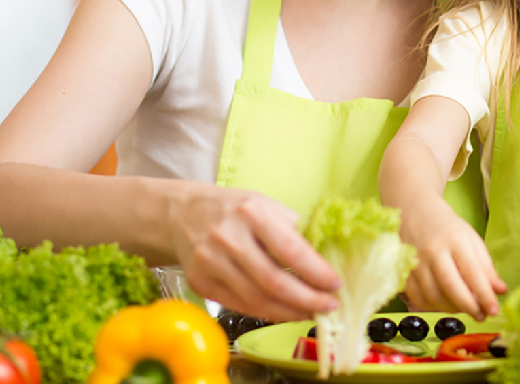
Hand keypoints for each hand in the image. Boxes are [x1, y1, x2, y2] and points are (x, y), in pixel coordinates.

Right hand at [169, 183, 340, 322]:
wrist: (183, 214)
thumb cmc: (234, 209)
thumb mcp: (267, 205)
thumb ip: (294, 230)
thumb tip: (326, 260)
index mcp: (252, 213)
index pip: (290, 249)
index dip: (316, 272)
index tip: (335, 284)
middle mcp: (228, 237)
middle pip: (273, 281)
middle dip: (307, 300)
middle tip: (329, 306)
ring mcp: (211, 262)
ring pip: (257, 299)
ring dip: (289, 312)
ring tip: (311, 312)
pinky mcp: (200, 282)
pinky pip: (240, 305)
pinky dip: (266, 313)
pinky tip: (284, 312)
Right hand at [399, 203, 505, 319]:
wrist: (416, 214)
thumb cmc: (449, 229)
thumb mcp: (472, 240)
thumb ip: (486, 267)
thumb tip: (500, 291)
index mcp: (455, 240)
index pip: (472, 272)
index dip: (485, 295)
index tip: (495, 310)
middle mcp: (433, 251)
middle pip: (451, 286)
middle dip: (469, 306)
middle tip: (482, 316)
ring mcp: (416, 263)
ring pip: (434, 296)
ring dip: (453, 309)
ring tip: (465, 308)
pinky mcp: (404, 273)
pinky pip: (418, 298)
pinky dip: (433, 306)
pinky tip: (445, 303)